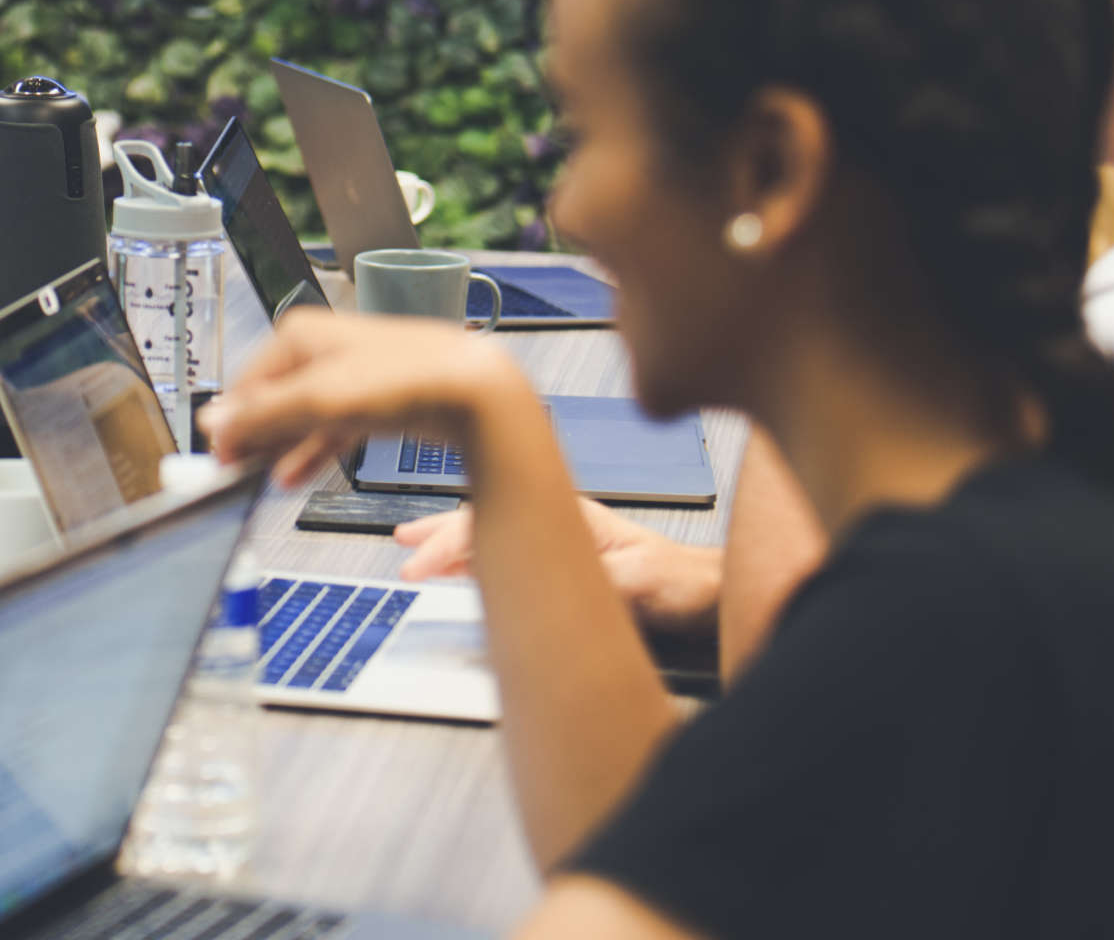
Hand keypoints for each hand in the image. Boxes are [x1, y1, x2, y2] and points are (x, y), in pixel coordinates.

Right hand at [199, 307, 523, 489]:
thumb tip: (215, 423)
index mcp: (300, 335)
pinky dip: (312, 451)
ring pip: (302, 417)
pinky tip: (296, 473)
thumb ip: (262, 414)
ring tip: (262, 478)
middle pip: (273, 400)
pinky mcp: (374, 400)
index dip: (233, 423)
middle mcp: (323, 350)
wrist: (472, 391)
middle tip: (238, 472)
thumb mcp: (317, 400)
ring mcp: (350, 376)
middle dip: (257, 437)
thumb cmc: (404, 378)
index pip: (247, 383)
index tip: (220, 457)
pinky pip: (331, 428)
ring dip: (281, 449)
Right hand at [394, 498, 721, 638]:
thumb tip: (548, 587)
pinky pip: (505, 555)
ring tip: (412, 546)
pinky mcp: (562, 570)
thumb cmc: (684, 583)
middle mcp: (559, 526)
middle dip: (436, 532)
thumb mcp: (640, 582)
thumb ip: (593, 580)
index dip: (449, 543)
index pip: (493, 520)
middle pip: (484, 518)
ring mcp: (558, 545)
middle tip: (401, 549)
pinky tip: (458, 568)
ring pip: (491, 532)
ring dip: (449, 540)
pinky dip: (472, 559)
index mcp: (570, 518)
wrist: (712, 596)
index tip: (419, 565)